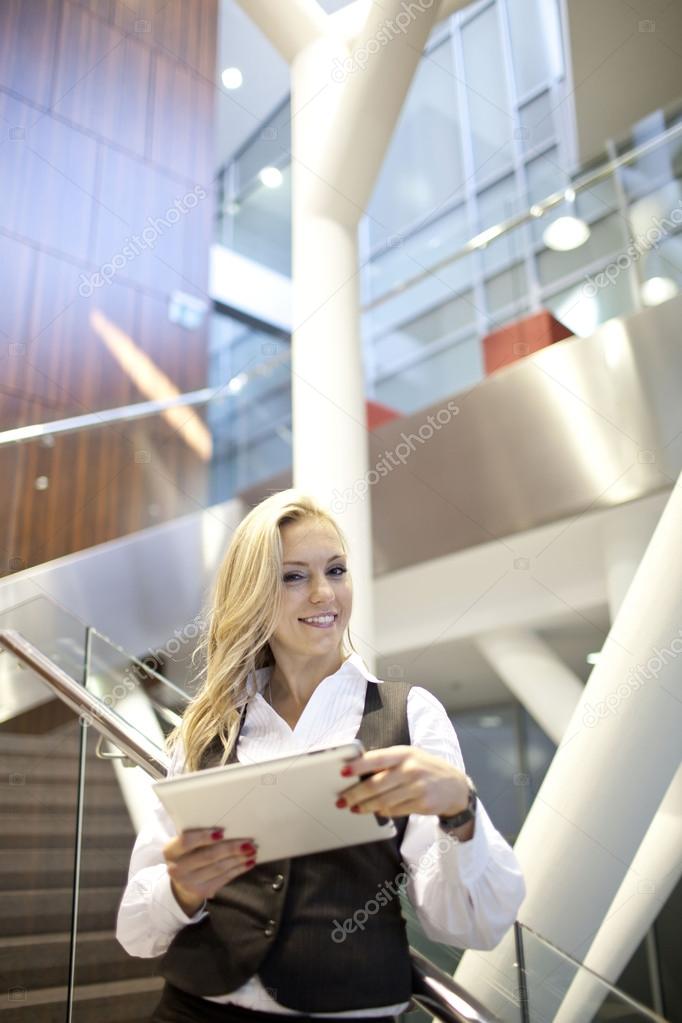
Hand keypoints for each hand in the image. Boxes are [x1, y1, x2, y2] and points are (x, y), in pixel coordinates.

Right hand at [163, 828, 257, 916]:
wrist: (181, 881)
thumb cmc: (188, 853)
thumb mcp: (185, 844)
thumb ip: (198, 836)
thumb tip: (227, 828)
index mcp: (170, 851)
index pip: (186, 841)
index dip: (204, 836)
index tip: (222, 831)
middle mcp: (177, 869)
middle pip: (207, 856)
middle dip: (230, 848)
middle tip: (249, 842)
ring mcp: (189, 883)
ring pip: (218, 868)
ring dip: (238, 859)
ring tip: (253, 851)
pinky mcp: (202, 892)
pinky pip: (223, 879)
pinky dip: (238, 870)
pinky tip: (248, 863)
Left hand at [337, 745, 470, 819]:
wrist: (454, 785)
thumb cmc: (423, 768)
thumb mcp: (408, 756)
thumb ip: (386, 761)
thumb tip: (356, 769)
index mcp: (403, 753)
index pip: (376, 758)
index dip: (358, 765)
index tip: (342, 772)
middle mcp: (410, 769)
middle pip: (375, 785)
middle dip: (354, 794)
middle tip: (341, 800)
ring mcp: (417, 788)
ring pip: (382, 801)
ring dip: (365, 807)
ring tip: (353, 808)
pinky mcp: (422, 804)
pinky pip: (394, 811)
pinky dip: (382, 812)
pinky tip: (375, 811)